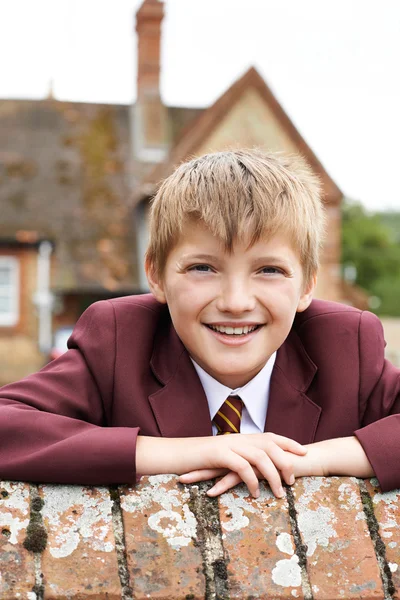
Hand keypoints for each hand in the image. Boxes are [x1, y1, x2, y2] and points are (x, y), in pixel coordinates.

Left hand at [178, 437, 373, 496]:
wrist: (310, 459)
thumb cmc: (291, 466)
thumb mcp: (269, 469)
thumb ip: (255, 471)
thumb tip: (241, 480)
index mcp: (245, 453)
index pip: (220, 457)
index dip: (202, 462)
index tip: (184, 467)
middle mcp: (245, 453)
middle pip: (215, 459)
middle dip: (195, 466)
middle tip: (176, 473)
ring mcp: (250, 459)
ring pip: (221, 467)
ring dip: (202, 475)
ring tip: (185, 482)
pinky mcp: (258, 467)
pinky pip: (237, 477)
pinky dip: (222, 485)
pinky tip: (211, 492)